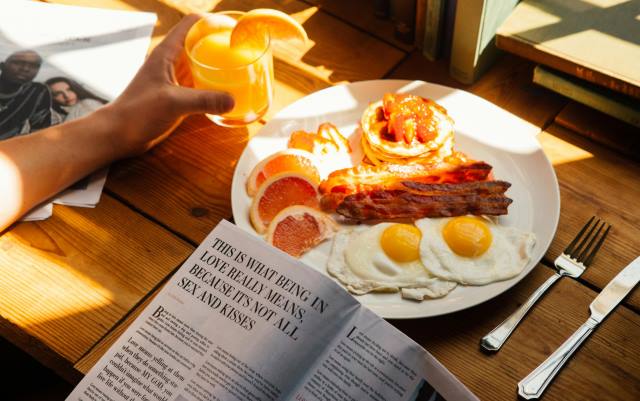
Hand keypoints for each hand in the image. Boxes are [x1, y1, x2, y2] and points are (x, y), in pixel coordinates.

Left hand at [107, 14, 233, 157]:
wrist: (119, 134)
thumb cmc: (137, 112)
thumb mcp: (173, 102)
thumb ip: (203, 100)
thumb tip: (232, 100)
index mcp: (166, 53)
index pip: (192, 24)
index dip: (213, 22)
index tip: (233, 30)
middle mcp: (171, 62)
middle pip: (200, 43)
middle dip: (220, 44)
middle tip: (243, 51)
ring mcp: (174, 79)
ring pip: (200, 64)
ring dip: (218, 65)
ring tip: (240, 69)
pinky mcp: (176, 96)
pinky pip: (199, 84)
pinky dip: (213, 85)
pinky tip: (226, 93)